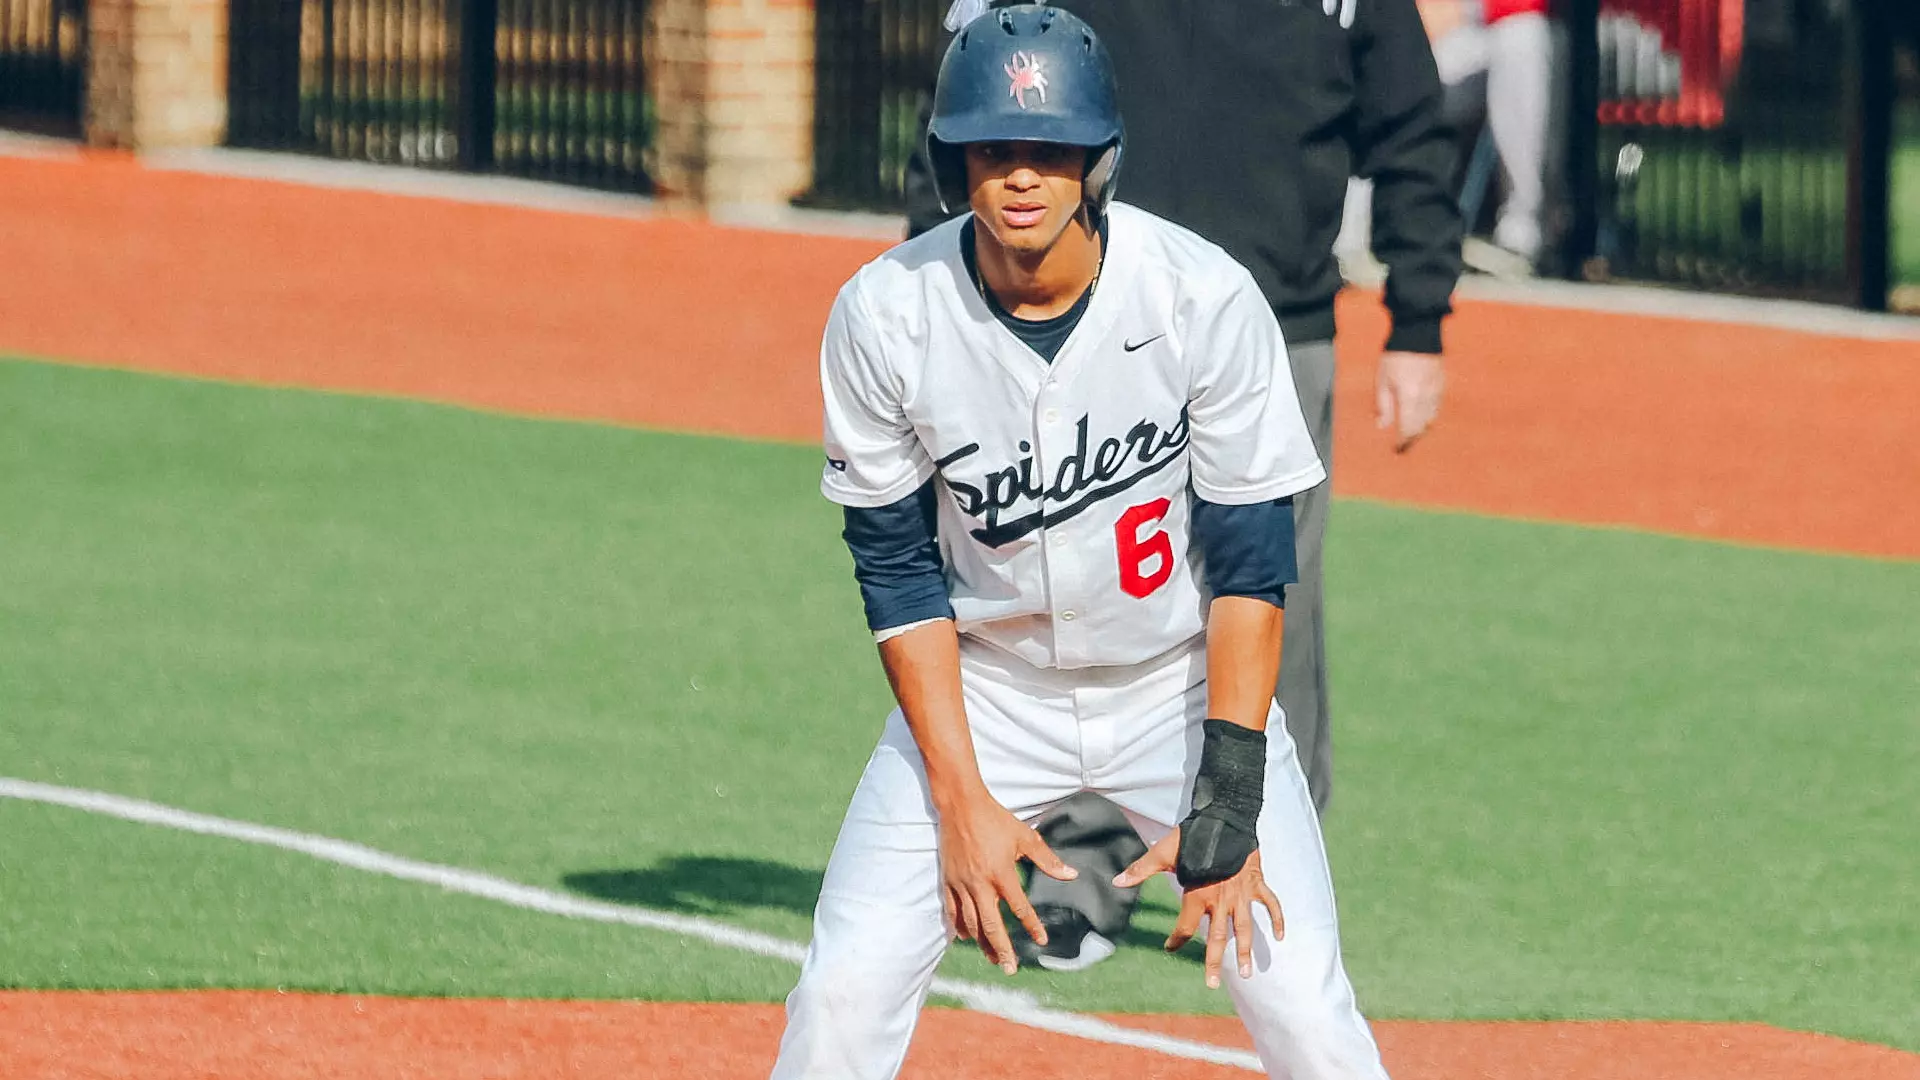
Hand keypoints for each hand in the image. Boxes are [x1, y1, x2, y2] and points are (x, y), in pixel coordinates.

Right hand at [937, 792, 1077, 974]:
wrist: (960, 805)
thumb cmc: (995, 819)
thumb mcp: (1025, 837)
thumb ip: (1047, 860)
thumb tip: (1071, 875)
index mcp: (1001, 873)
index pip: (1019, 908)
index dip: (1032, 926)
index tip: (1042, 941)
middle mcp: (980, 883)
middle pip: (991, 925)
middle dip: (1002, 950)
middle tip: (1011, 969)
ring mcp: (962, 883)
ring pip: (971, 922)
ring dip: (983, 943)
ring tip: (993, 959)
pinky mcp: (948, 880)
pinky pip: (953, 910)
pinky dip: (960, 927)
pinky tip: (967, 938)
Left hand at [1115, 830, 1283, 988]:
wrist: (1224, 817)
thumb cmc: (1191, 836)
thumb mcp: (1162, 853)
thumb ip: (1141, 870)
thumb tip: (1116, 881)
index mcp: (1197, 895)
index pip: (1186, 927)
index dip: (1176, 940)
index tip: (1170, 948)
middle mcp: (1220, 900)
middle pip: (1217, 938)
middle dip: (1214, 962)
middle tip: (1212, 985)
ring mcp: (1241, 894)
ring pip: (1245, 928)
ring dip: (1245, 951)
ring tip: (1247, 973)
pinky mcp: (1256, 883)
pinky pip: (1270, 904)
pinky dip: (1277, 919)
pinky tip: (1281, 937)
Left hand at [1375, 350, 1445, 452]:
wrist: (1419, 332)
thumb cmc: (1395, 355)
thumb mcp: (1382, 380)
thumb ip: (1383, 405)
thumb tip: (1382, 426)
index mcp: (1410, 397)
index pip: (1408, 429)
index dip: (1403, 443)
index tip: (1397, 450)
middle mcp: (1427, 397)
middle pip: (1422, 428)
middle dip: (1412, 440)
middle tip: (1403, 447)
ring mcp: (1437, 391)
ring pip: (1431, 420)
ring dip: (1421, 430)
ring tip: (1411, 435)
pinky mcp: (1442, 385)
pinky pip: (1436, 408)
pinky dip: (1428, 417)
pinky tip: (1421, 417)